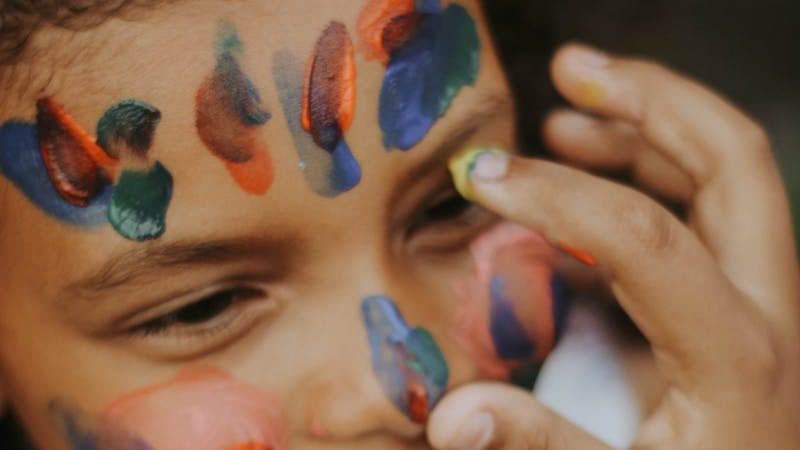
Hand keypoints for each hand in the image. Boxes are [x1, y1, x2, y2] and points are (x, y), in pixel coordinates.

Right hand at [431, 44, 799, 449]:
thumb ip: (540, 447)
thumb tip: (452, 418)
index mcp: (735, 354)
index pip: (645, 239)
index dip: (558, 198)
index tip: (485, 178)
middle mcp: (767, 308)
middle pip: (731, 159)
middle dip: (648, 99)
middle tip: (572, 73)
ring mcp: (762, 296)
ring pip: (724, 171)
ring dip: (649, 121)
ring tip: (569, 109)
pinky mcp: (739, 301)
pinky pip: (701, 210)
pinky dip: (646, 172)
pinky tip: (584, 180)